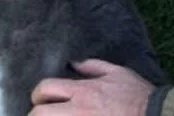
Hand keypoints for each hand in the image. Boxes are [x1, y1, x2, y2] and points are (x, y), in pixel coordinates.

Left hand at [30, 60, 152, 115]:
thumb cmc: (137, 95)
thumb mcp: (117, 72)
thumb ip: (93, 66)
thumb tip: (74, 63)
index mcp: (83, 91)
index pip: (46, 88)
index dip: (38, 94)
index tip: (40, 99)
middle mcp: (77, 111)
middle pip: (39, 114)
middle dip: (35, 115)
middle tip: (39, 115)